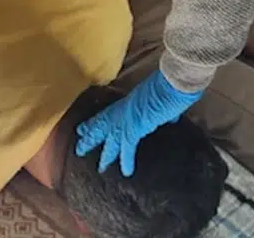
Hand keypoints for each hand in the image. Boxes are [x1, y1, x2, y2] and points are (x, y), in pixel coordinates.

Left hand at [74, 71, 203, 175]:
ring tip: (100, 167)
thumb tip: (170, 117)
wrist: (173, 81)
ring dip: (105, 153)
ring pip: (109, 137)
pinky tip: (127, 172)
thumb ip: (162, 110)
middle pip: (102, 124)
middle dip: (91, 137)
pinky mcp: (134, 127)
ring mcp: (126, 117)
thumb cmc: (171, 85)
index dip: (96, 122)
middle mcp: (124, 109)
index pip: (108, 114)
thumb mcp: (163, 98)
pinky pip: (127, 147)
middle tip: (79, 148)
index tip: (83, 129)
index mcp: (129, 101)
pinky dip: (126, 160)